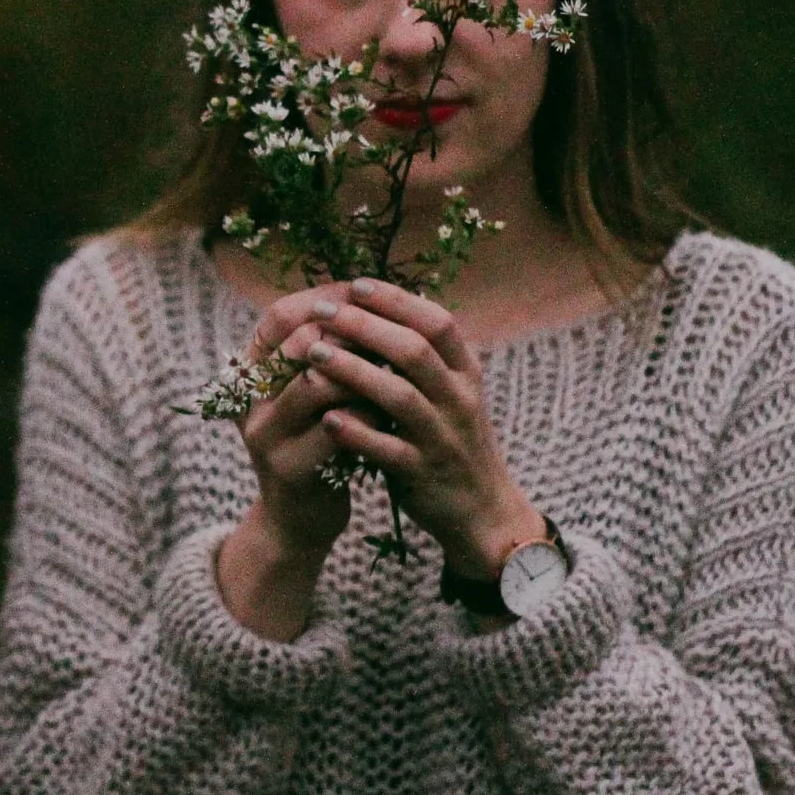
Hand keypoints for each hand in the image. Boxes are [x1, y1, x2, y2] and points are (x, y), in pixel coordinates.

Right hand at [214, 281, 365, 640]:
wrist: (301, 520)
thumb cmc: (318, 444)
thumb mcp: (312, 395)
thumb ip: (329, 354)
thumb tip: (374, 299)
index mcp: (249, 374)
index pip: (279, 316)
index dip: (324, 300)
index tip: (368, 295)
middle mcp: (249, 400)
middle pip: (298, 342)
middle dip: (353, 333)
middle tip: (394, 331)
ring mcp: (265, 435)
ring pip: (317, 382)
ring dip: (365, 372)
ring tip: (398, 370)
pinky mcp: (289, 469)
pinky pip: (337, 428)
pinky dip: (371, 415)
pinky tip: (393, 413)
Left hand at [301, 277, 543, 576]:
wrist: (482, 511)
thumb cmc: (453, 439)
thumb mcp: (452, 392)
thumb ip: (425, 354)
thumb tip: (387, 303)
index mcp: (465, 373)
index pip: (436, 322)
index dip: (396, 300)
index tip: (356, 284)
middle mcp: (459, 401)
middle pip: (414, 351)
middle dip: (364, 326)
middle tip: (321, 310)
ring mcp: (442, 438)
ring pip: (399, 397)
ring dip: (353, 371)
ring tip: (313, 353)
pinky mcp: (423, 474)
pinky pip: (388, 449)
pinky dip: (357, 432)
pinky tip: (327, 417)